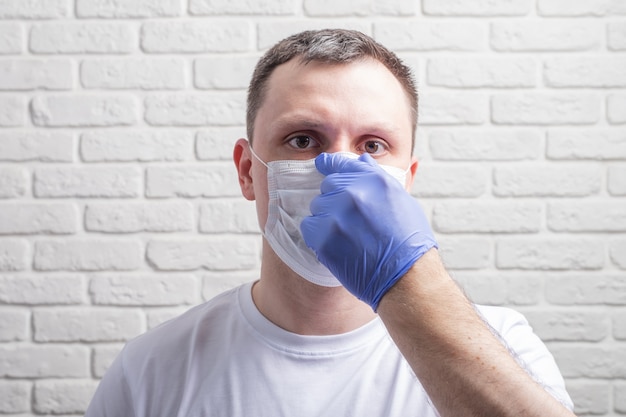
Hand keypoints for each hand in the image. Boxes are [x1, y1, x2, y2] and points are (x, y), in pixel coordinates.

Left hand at [300, 152, 436, 309]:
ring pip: (317, 207)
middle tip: (351, 219)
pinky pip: (308, 226)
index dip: (330, 165)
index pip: (341, 163)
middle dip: (336, 199)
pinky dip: (317, 234)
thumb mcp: (401, 200)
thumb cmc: (409, 242)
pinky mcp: (324, 238)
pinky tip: (335, 243)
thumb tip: (362, 159)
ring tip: (347, 234)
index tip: (323, 165)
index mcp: (374, 180)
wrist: (407, 278)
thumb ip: (377, 178)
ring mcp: (337, 216)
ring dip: (327, 217)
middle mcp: (354, 193)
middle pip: (327, 186)